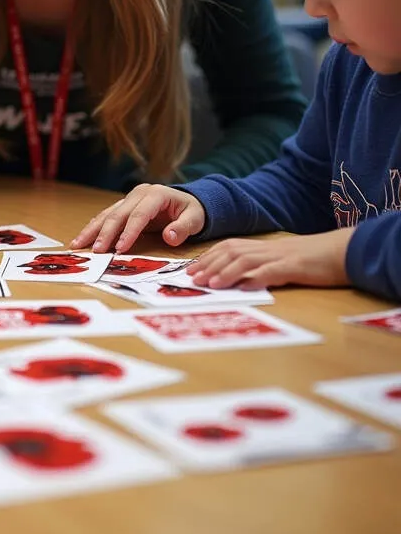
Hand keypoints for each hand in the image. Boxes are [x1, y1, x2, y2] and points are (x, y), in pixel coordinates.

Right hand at [71, 184, 205, 252]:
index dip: (128, 232)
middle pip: (118, 214)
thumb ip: (184, 228)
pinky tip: (82, 238)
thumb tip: (170, 236)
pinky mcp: (123, 206)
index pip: (139, 215)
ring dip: (92, 230)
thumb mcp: (195, 219)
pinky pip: (106, 217)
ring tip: (77, 244)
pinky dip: (93, 228)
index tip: (120, 249)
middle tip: (96, 251)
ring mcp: (128, 199)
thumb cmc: (192, 211)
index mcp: (155, 194)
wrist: (187, 201)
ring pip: (107, 214)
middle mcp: (138, 194)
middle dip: (105, 233)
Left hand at [187, 230, 351, 289]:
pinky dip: (254, 278)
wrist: (342, 252)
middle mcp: (266, 249)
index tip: (190, 269)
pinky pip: (271, 271)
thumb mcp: (280, 261)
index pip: (227, 248)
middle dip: (208, 264)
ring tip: (209, 284)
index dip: (207, 258)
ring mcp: (279, 257)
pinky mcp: (294, 267)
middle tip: (191, 278)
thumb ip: (260, 268)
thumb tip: (238, 281)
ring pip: (245, 260)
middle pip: (230, 252)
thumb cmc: (311, 260)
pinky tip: (242, 286)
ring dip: (225, 271)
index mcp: (261, 247)